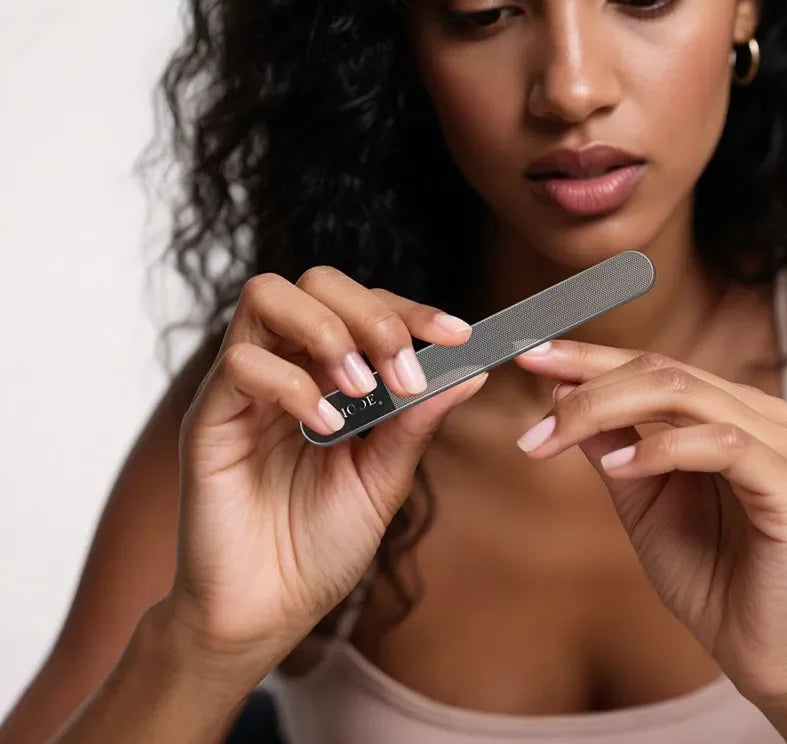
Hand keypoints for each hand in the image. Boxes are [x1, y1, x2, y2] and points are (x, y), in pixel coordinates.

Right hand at [163, 267, 488, 674]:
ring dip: (328, 332)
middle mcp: (285, 365)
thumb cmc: (322, 546)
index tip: (459, 335)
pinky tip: (323, 427)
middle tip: (403, 371)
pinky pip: (241, 362)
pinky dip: (292, 384)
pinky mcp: (209, 417)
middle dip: (371, 313)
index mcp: (328, 373)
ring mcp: (244, 387)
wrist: (266, 612)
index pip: (366, 304)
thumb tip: (471, 370)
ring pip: (267, 296)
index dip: (413, 309)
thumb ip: (416, 422)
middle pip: (317, 280)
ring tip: (362, 389)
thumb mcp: (385, 478)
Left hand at [513, 339, 786, 701]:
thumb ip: (609, 442)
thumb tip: (560, 394)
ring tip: (560, 437)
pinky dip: (663, 449)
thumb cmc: (705, 571)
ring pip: (686, 394)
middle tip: (538, 418)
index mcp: (725, 410)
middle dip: (588, 388)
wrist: (760, 651)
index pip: (650, 364)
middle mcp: (758, 415)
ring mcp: (781, 447)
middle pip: (662, 371)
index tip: (529, 357)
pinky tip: (621, 468)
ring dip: (610, 410)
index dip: (587, 357)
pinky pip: (723, 445)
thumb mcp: (638, 497)